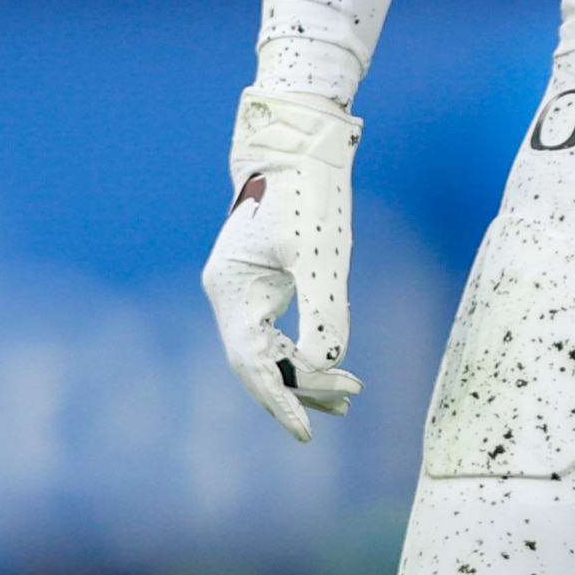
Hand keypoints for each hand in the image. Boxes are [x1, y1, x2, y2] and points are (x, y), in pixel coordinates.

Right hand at [202, 89, 365, 441]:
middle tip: (346, 406)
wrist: (299, 142)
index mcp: (232, 289)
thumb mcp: (323, 255)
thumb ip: (325, 311)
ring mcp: (240, 288)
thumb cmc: (309, 192)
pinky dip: (299, 351)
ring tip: (347, 399)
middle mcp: (227, 293)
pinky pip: (272, 330)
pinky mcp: (257, 281)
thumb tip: (328, 366)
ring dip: (302, 375)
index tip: (306, 432)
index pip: (252, 364)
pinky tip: (330, 365)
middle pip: (257, 363)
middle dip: (299, 391)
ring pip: (266, 349)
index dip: (280, 401)